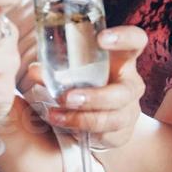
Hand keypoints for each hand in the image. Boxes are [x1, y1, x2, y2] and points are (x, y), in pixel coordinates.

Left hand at [40, 25, 146, 146]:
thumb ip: (55, 69)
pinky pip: (105, 134)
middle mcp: (130, 84)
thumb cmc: (85, 85)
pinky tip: (61, 123)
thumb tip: (35, 71)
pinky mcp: (122, 133)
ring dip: (83, 117)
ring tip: (55, 115)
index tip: (101, 38)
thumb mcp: (73, 72)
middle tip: (67, 97)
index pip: (136, 41)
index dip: (124, 37)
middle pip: (125, 90)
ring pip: (114, 116)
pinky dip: (80, 130)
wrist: (98, 121)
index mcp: (122, 60)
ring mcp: (129, 110)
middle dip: (95, 96)